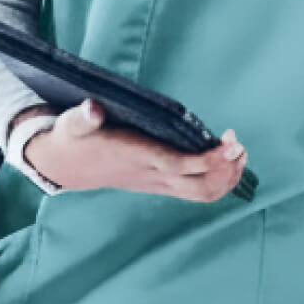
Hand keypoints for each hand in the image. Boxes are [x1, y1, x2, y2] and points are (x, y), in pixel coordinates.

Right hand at [23, 99, 246, 201]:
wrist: (65, 165)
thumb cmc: (75, 138)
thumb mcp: (72, 124)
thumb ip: (83, 117)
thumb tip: (92, 109)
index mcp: (137, 157)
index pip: (178, 165)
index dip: (208, 160)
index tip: (230, 143)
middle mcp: (152, 175)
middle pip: (199, 186)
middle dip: (226, 170)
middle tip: (237, 145)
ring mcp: (159, 183)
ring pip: (202, 193)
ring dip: (227, 176)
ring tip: (238, 152)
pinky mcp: (162, 184)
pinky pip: (197, 191)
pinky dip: (219, 179)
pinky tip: (227, 159)